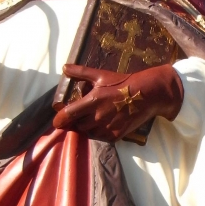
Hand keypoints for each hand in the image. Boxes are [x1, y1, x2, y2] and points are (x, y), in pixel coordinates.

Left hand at [52, 64, 183, 141]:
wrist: (147, 94)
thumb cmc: (123, 82)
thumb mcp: (101, 75)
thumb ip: (81, 73)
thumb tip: (64, 67)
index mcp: (92, 101)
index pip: (68, 115)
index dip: (59, 120)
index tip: (57, 122)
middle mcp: (98, 117)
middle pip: (78, 126)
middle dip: (77, 122)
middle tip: (81, 116)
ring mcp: (107, 127)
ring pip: (89, 133)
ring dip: (88, 128)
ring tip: (94, 119)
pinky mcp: (116, 135)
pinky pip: (102, 138)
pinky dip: (100, 133)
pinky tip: (104, 124)